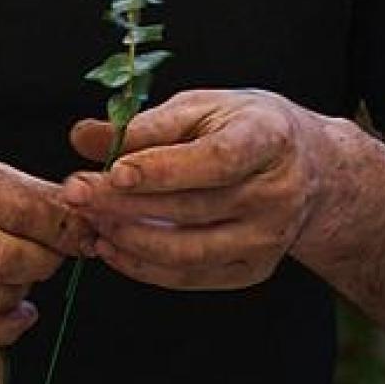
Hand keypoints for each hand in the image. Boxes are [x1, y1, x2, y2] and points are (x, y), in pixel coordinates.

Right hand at [0, 137, 94, 347]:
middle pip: (3, 258)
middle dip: (42, 265)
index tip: (81, 236)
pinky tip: (13, 315)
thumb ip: (29, 192)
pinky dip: (3, 329)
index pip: (16, 206)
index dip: (61, 228)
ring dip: (19, 295)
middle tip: (50, 262)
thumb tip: (88, 214)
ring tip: (17, 281)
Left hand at [63, 89, 330, 290]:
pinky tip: (112, 247)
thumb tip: (83, 137)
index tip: (114, 172)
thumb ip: (143, 123)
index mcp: (269, 139)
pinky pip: (191, 276)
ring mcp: (269, 238)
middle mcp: (277, 193)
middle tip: (75, 193)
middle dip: (125, 203)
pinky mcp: (254, 269)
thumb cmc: (244, 129)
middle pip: (194, 207)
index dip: (163, 169)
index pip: (216, 160)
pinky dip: (144, 266)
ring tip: (89, 221)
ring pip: (189, 250)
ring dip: (130, 239)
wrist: (308, 168)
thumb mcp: (201, 107)